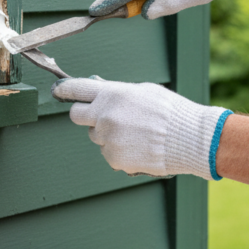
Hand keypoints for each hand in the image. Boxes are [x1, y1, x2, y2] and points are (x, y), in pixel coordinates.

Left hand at [52, 76, 231, 179]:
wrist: (190, 139)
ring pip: (97, 137)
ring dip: (108, 135)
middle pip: (76, 116)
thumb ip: (118, 92)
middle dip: (85, 115)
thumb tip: (100, 90)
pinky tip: (139, 147)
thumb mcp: (143, 91)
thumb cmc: (170, 112)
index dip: (64, 90)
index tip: (58, 91)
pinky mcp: (114, 159)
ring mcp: (108, 139)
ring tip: (135, 134)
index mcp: (112, 94)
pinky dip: (120, 151)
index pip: (76, 88)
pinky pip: (109, 153)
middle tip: (99, 116)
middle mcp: (104, 116)